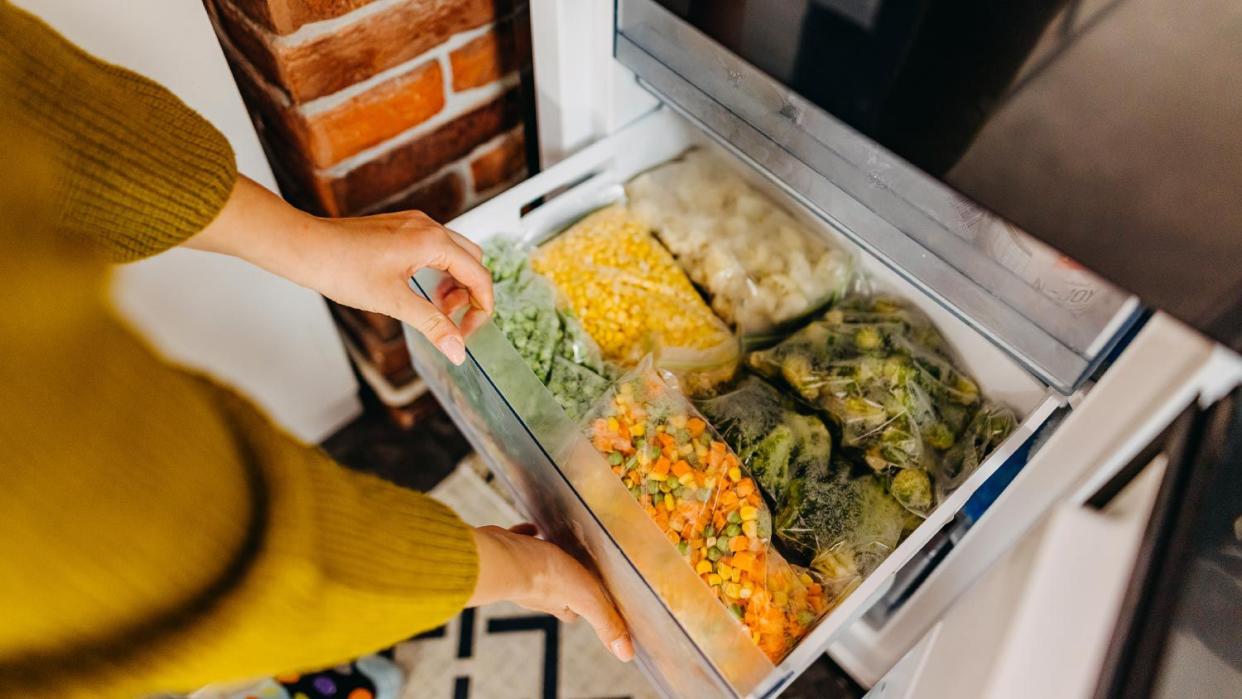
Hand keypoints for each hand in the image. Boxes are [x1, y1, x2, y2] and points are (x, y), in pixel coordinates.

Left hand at [188, 176, 492, 364]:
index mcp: (433, 242)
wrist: (306, 248)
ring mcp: (413, 224)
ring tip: (432, 308)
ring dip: (453, 283)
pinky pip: (433, 248)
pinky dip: (436, 271)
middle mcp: (428, 227)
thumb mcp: (393, 302)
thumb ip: (432, 325)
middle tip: (450, 321)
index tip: (467, 333)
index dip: (481, 308)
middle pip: (472, 261)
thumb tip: (458, 351)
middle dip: (469, 294)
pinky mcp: (399, 228)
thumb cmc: (342, 269)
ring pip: (454, 253)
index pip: (479, 275)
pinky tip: (417, 290)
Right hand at [470, 525, 634, 661]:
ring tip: (556, 543)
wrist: (504, 556)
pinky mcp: (507, 550)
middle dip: (564, 579)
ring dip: (544, 557)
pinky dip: (525, 537)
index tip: (593, 599)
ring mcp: (519, 570)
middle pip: (553, 589)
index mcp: (558, 603)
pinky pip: (518, 543)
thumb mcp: (588, 600)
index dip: (583, 607)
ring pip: (534, 566)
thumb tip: (626, 654)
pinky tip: (532, 528)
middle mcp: (536, 590)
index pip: (573, 612)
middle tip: (577, 564)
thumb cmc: (544, 578)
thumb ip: (606, 624)